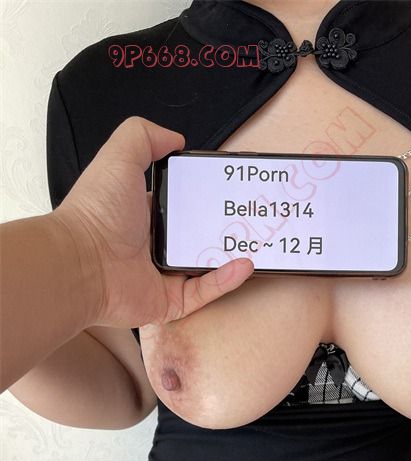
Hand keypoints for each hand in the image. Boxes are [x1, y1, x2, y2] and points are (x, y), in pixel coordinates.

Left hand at [52, 116, 253, 328]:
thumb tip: (176, 139)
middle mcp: (153, 245)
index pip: (181, 204)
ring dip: (231, 255)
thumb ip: (144, 137)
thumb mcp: (119, 157)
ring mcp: (162, 276)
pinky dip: (225, 280)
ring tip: (257, 240)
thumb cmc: (98, 211)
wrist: (83, 263)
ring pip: (206, 266)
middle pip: (197, 236)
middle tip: (253, 215)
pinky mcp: (170, 302)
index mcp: (143, 213)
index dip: (203, 196)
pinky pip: (204, 292)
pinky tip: (245, 265)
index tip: (230, 188)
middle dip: (224, 227)